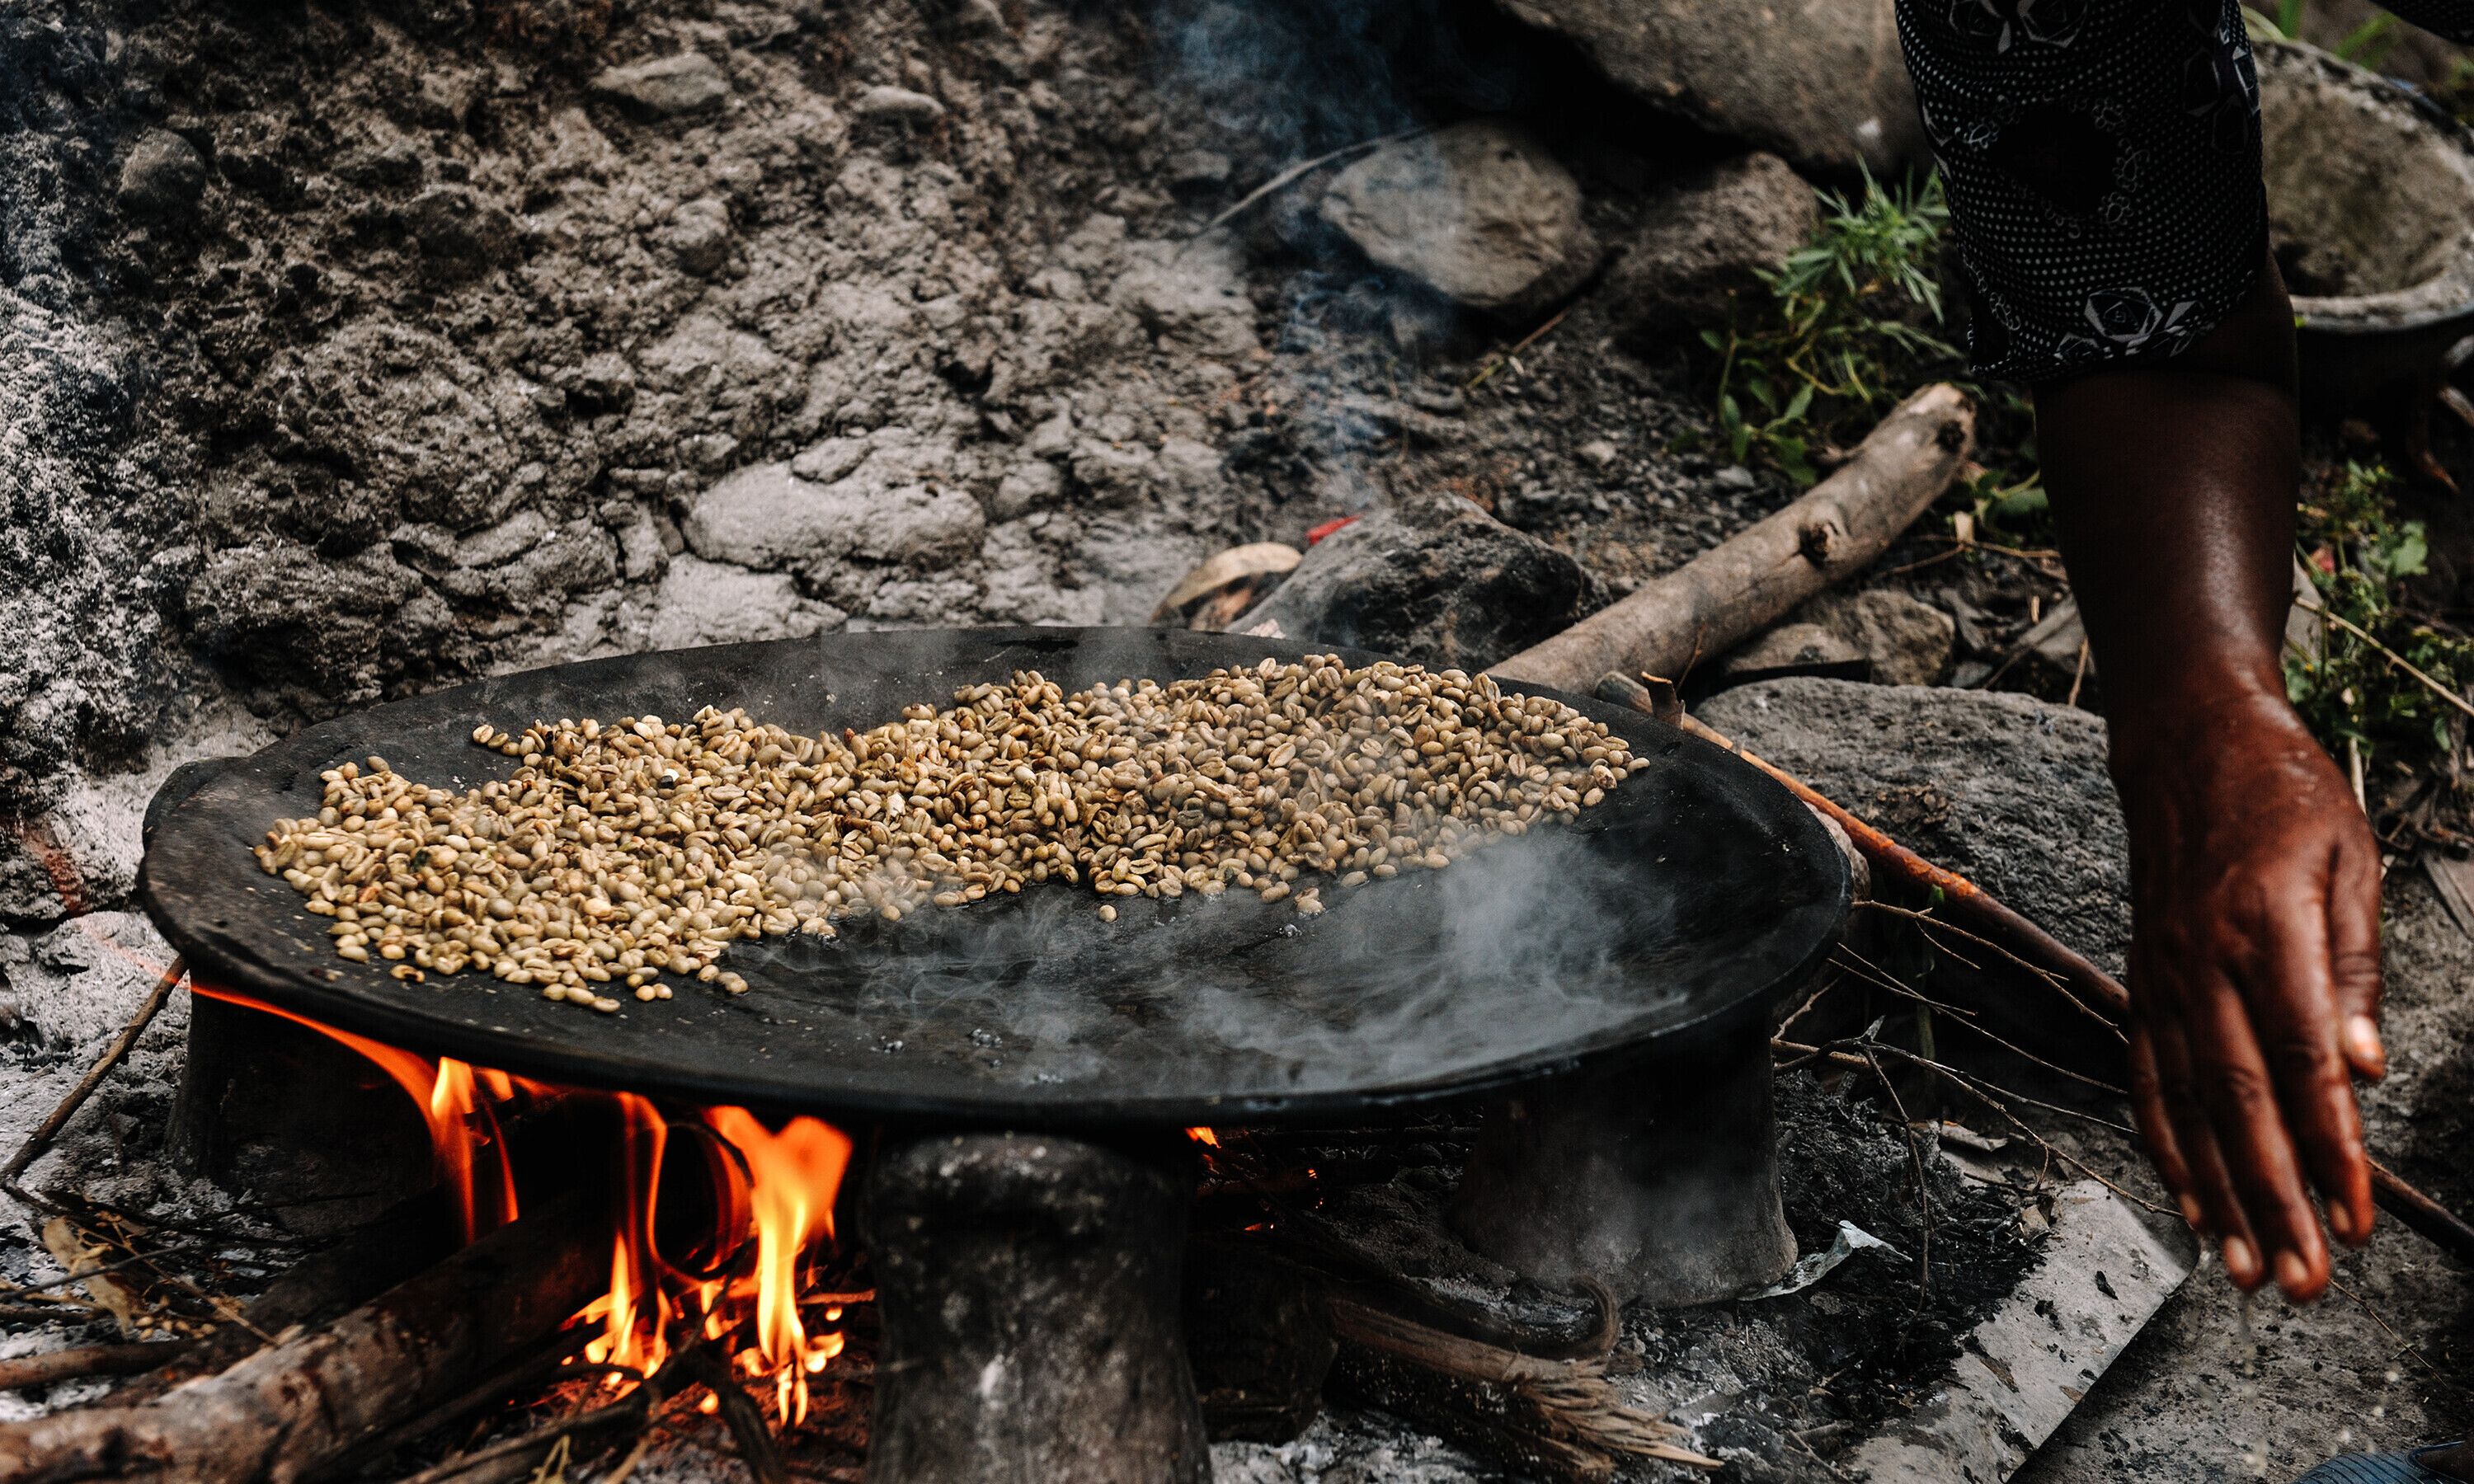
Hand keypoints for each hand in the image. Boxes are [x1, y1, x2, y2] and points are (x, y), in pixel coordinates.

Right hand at [2111, 685, 2383, 1298]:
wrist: (2186, 745)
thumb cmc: (2284, 796)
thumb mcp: (2349, 860)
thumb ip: (2353, 968)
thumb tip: (2367, 1071)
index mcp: (2264, 930)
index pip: (2301, 1062)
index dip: (2329, 1149)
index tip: (2355, 1219)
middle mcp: (2201, 964)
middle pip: (2238, 1104)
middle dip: (2272, 1200)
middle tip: (2302, 1280)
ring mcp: (2164, 978)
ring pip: (2186, 1105)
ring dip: (2217, 1194)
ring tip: (2246, 1270)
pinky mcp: (2145, 984)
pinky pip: (2147, 1078)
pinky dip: (2166, 1146)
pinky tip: (2189, 1201)